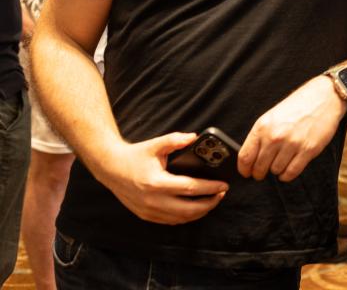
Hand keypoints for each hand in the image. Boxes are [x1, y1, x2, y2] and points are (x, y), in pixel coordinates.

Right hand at [95, 132, 227, 224]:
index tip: (224, 185)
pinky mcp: (146, 215)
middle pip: (189, 209)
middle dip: (210, 203)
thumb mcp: (156, 145)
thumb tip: (194, 137)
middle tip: (221, 194)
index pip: (191, 188)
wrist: (110, 168)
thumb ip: (175, 140)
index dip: (210, 188)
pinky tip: (195, 208)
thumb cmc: (135, 156)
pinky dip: (186, 217)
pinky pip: (171, 221)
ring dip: (200, 212)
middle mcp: (152, 200)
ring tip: (212, 200)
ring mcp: (148, 211)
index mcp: (156, 183)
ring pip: (181, 218)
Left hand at [239, 76, 346, 181]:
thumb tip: (251, 159)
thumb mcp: (272, 116)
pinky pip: (291, 172)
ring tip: (280, 163)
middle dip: (260, 173)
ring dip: (276, 171)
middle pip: (259, 167)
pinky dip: (287, 175)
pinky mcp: (308, 150)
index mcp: (263, 126)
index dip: (244, 169)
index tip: (247, 173)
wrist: (324, 97)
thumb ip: (260, 136)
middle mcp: (275, 136)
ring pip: (276, 171)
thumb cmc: (297, 106)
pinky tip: (287, 170)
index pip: (245, 157)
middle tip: (263, 172)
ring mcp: (292, 144)